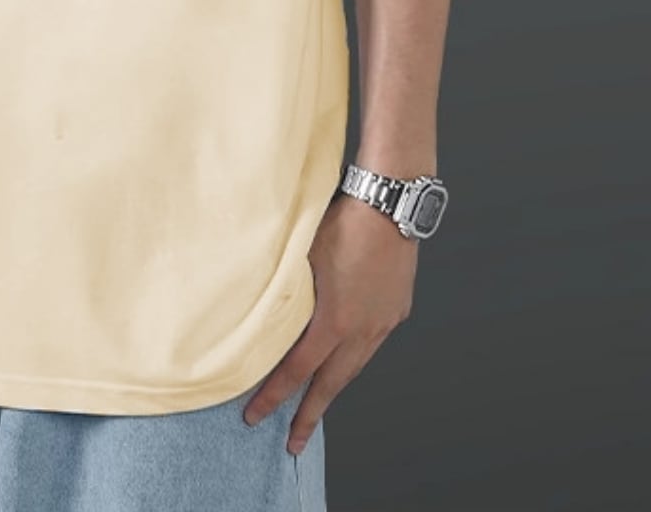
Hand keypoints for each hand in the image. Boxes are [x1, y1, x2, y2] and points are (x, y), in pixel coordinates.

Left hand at [242, 192, 418, 452]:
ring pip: (354, 367)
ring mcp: (382, 322)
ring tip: (316, 407)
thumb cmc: (341, 223)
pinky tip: (344, 360)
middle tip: (293, 443)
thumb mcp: (302, 257)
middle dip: (309, 416)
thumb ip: (286, 292)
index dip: (274, 396)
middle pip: (331, 385)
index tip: (254, 416)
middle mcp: (362, 330)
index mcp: (333, 321)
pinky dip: (353, 359)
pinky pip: (371, 344)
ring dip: (333, 389)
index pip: (296, 370)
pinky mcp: (396, 310)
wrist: (389, 207)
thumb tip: (264, 310)